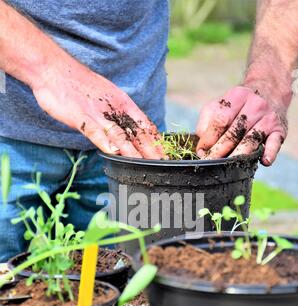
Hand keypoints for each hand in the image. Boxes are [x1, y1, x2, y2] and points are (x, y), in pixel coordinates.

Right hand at [32, 58, 163, 158]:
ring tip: (147, 165)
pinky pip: (96, 133)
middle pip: (137, 133)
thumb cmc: (77, 85)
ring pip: (121, 136)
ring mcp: (98, 114)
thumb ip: (114, 113)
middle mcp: (114, 109)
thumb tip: (121, 129)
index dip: (155, 139)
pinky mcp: (82, 117)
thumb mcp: (102, 97)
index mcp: (121, 102)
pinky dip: (106, 144)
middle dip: (151, 149)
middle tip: (164, 162)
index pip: (143, 124)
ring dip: (135, 152)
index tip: (165, 152)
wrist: (54, 69)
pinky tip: (115, 154)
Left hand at [196, 85, 287, 164]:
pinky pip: (274, 143)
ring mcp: (269, 118)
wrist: (270, 91)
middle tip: (210, 163)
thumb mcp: (219, 105)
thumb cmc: (238, 105)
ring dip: (237, 156)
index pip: (221, 120)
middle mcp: (255, 105)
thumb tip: (202, 144)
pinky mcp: (279, 130)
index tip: (201, 151)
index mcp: (238, 96)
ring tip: (226, 167)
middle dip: (220, 151)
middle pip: (234, 133)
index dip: (209, 138)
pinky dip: (270, 152)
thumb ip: (207, 122)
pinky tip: (264, 161)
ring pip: (250, 141)